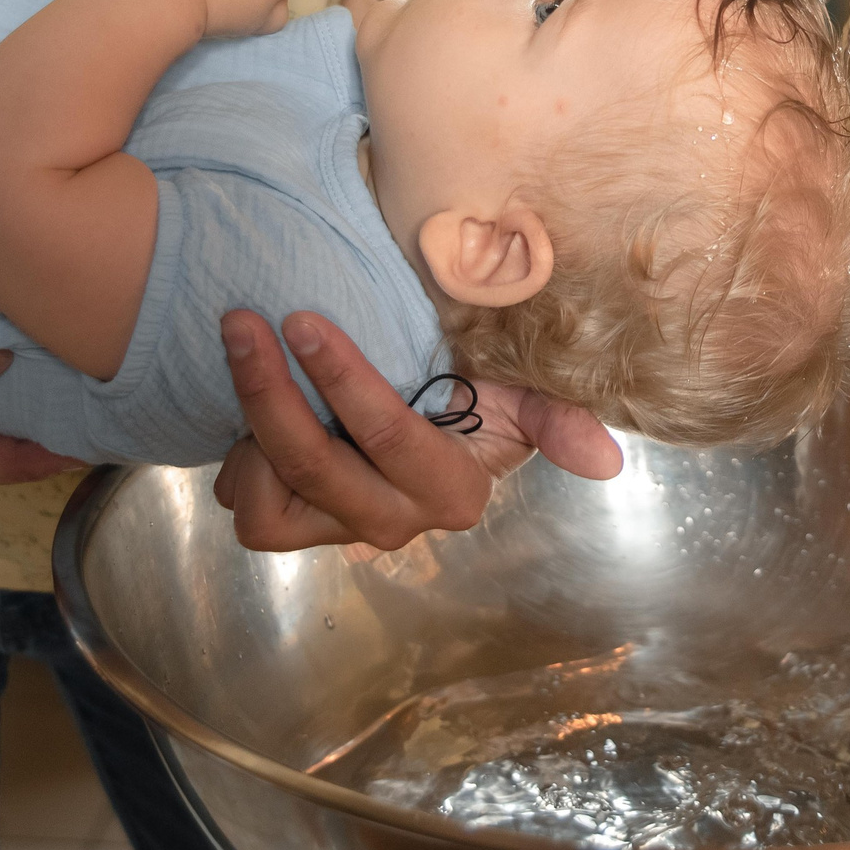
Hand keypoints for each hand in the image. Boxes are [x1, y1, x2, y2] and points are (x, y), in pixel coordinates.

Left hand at [211, 311, 622, 552]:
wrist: (434, 423)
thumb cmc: (480, 394)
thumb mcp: (526, 396)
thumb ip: (560, 419)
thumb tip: (607, 463)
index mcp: (449, 491)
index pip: (389, 437)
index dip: (342, 382)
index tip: (304, 319)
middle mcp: (394, 522)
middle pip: (315, 469)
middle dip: (270, 394)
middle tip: (243, 323)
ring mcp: (340, 530)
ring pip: (270, 508)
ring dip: (249, 438)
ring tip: (246, 368)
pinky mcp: (299, 528)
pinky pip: (251, 512)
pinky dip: (241, 468)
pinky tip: (250, 419)